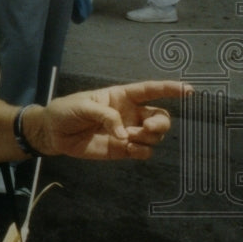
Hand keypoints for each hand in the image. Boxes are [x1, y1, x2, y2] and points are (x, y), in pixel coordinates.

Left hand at [29, 80, 189, 159]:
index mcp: (121, 96)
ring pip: (155, 136)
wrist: (53, 133)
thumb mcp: (83, 106)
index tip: (189, 90)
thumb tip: (124, 134)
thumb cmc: (66, 111)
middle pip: (161, 118)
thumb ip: (106, 116)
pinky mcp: (122, 150)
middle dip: (161, 124)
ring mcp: (128, 132)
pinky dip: (142, 151)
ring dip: (147, 138)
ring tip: (127, 138)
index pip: (151, 90)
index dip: (170, 89)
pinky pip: (144, 152)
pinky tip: (129, 149)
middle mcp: (130, 113)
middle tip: (146, 128)